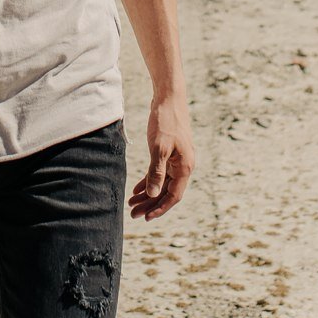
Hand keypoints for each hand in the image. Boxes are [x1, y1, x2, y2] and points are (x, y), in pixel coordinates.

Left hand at [128, 94, 193, 220]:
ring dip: (148, 194)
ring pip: (162, 183)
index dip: (159, 208)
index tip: (145, 218)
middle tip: (133, 214)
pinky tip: (137, 188)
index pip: (173, 196)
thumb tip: (153, 195)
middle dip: (150, 204)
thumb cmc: (165, 121)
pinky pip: (160, 172)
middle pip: (166, 192)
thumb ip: (156, 171)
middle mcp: (183, 166)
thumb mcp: (159, 147)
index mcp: (185, 167)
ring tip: (132, 204)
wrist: (169, 98)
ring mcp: (177, 159)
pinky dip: (149, 181)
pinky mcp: (169, 152)